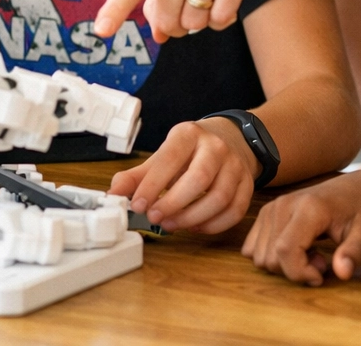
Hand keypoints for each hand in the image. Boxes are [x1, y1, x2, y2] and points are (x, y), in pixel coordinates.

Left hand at [109, 119, 257, 232]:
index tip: (137, 205)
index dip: (153, 184)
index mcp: (189, 134)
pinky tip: (195, 227)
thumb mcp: (163, 156)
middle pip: (199, 178)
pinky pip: (235, 210)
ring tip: (171, 225)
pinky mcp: (247, 184)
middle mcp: (215, 147)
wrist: (230, 139)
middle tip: (155, 218)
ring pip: (219, 197)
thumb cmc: (190, 152)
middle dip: (174, 203)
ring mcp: (234, 165)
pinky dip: (214, 225)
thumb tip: (113, 194)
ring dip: (193, 217)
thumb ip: (137, 176)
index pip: (170, 158)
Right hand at [242, 174, 360, 285]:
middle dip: (294, 270)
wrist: (353, 189)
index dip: (300, 273)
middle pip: (270, 256)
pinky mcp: (266, 212)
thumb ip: (355, 253)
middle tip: (321, 261)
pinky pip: (252, 246)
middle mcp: (283, 204)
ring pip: (259, 254)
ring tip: (310, 253)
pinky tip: (294, 248)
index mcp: (308, 208)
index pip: (286, 250)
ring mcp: (271, 207)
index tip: (322, 275)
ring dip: (283, 264)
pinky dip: (271, 256)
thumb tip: (342, 273)